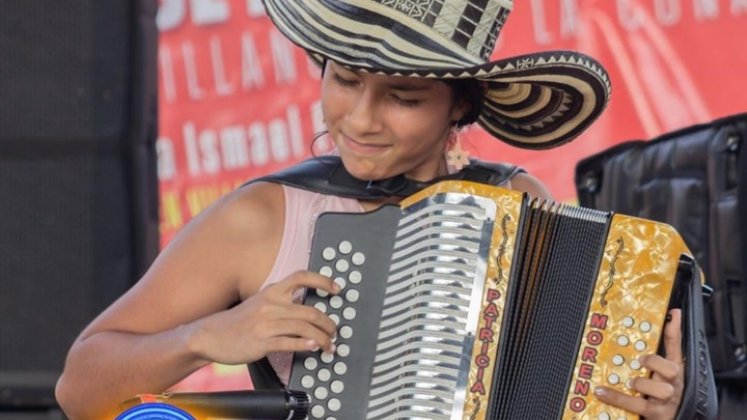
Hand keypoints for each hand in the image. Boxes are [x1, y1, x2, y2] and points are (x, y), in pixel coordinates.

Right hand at [190, 271, 339, 364]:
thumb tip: (305, 308)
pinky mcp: (261, 342)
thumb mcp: (259, 302)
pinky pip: (289, 342)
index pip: (301, 277)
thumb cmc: (237, 321)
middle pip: (310, 311)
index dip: (322, 281)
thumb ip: (279, 301)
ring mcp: (266, 323)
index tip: (337, 289)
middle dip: (329, 323)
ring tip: (329, 346)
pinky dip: (306, 345)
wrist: (210, 335)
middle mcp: (271, 304)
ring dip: (322, 338)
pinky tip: (314, 347)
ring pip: (304, 328)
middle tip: (335, 331)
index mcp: (271, 292)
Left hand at [594, 309, 683, 419]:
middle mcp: (672, 385)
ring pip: (660, 390)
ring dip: (642, 384)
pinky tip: (601, 392)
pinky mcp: (656, 416)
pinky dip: (617, 398)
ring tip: (629, 382)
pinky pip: (638, 407)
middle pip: (673, 370)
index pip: (676, 348)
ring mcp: (665, 402)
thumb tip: (639, 333)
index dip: (675, 330)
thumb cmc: (658, 397)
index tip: (673, 314)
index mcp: (673, 372)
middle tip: (641, 360)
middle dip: (656, 363)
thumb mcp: (656, 375)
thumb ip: (648, 356)